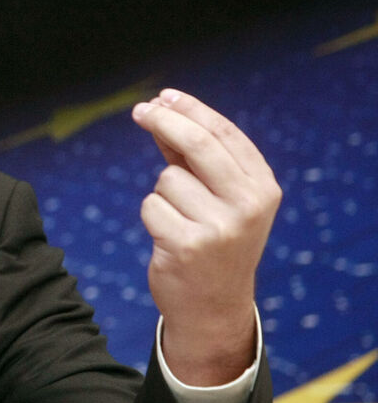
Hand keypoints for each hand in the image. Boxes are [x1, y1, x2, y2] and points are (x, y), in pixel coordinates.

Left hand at [131, 89, 280, 385]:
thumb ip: (194, 157)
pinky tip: (169, 237)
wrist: (213, 306)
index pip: (225, 134)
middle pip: (198, 144)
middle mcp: (249, 205)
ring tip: (179, 221)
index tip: (163, 96)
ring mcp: (220, 227)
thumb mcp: (219, 198)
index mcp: (263, 188)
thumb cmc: (212, 241)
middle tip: (139, 110)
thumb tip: (161, 109)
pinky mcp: (188, 245)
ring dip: (162, 194)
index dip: (191, 110)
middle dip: (164, 121)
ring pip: (167, 179)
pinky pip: (151, 206)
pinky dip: (152, 217)